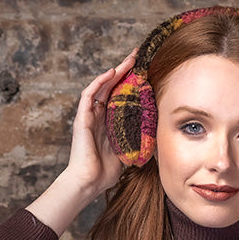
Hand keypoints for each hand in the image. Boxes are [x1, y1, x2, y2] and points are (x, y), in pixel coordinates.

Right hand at [63, 49, 138, 198]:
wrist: (88, 182)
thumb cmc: (106, 173)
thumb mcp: (128, 152)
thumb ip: (137, 141)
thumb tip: (157, 138)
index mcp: (108, 124)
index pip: (120, 97)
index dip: (130, 84)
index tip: (144, 72)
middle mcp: (98, 116)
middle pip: (111, 87)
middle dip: (124, 71)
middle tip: (137, 57)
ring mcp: (89, 116)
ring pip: (101, 86)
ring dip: (114, 72)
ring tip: (129, 60)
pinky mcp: (82, 119)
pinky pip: (89, 95)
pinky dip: (99, 82)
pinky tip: (111, 72)